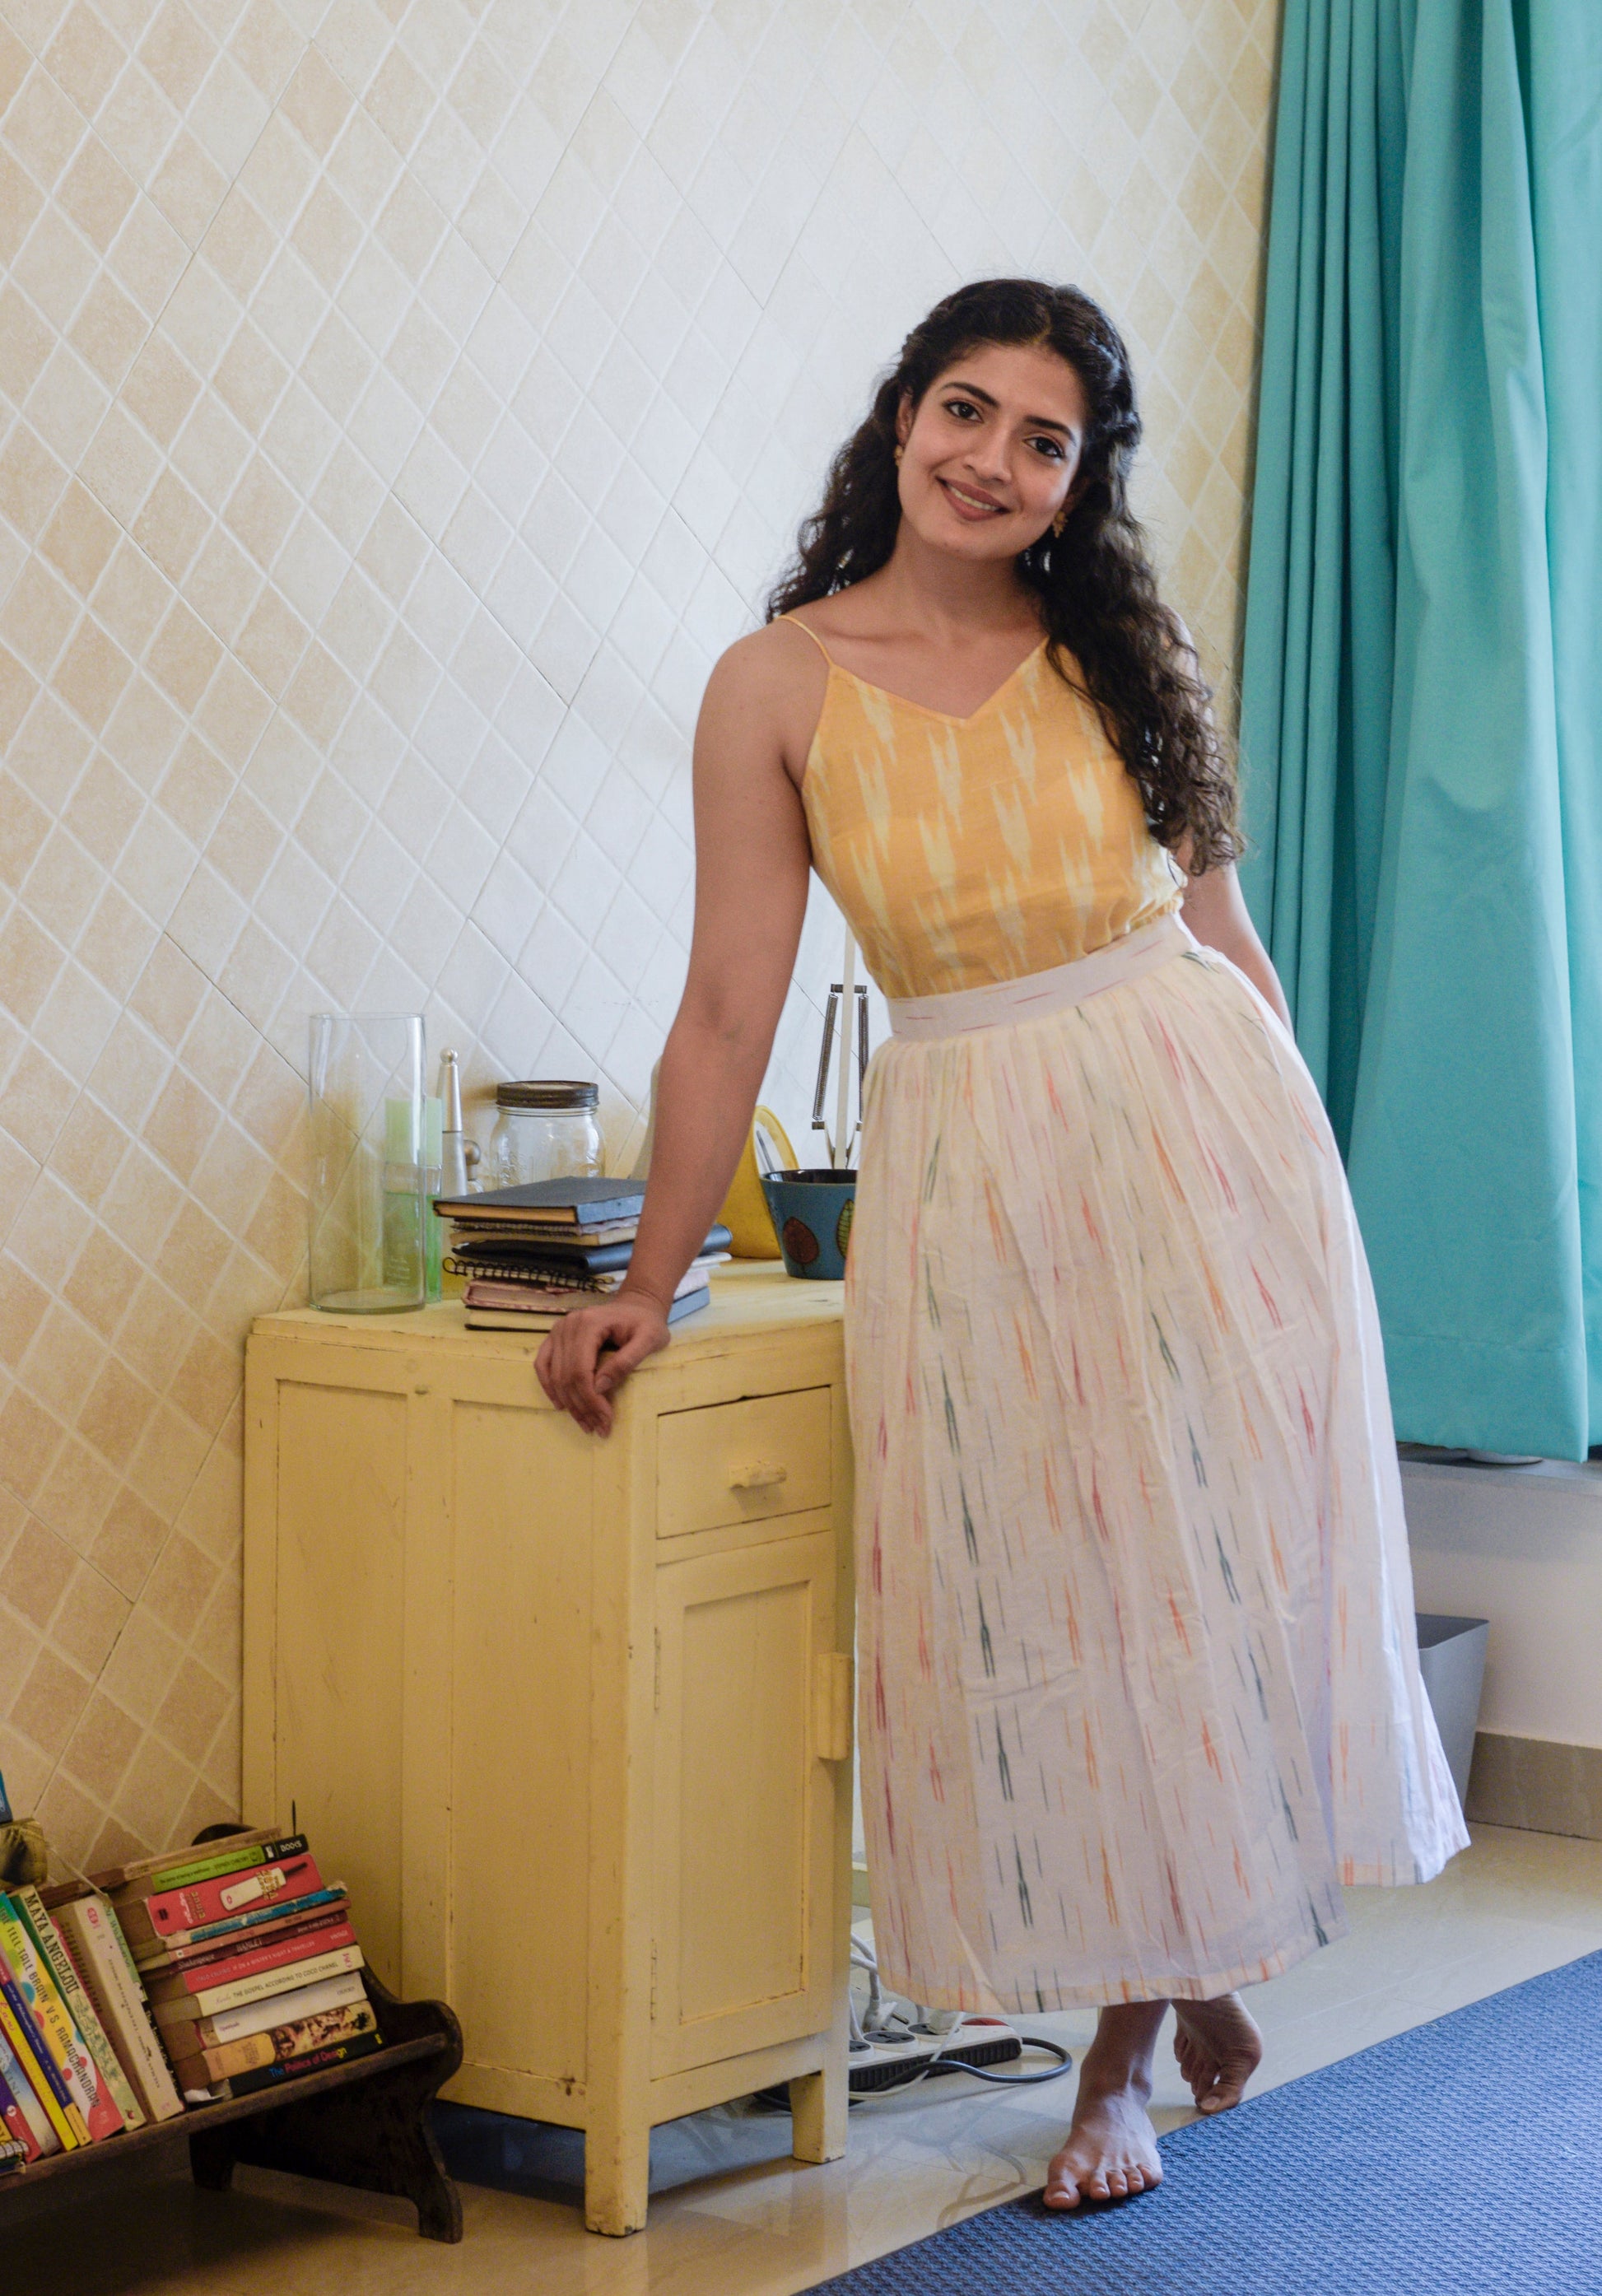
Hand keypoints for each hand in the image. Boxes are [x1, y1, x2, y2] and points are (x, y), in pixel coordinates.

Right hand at [535, 1293, 671, 1435]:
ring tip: (585, 1424)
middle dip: (582, 1407)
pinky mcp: (555, 1336)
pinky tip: (561, 1404)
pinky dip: (549, 1386)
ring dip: (568, 1403)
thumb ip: (626, 1361)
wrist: (637, 1306)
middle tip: (598, 1428)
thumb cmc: (647, 1323)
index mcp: (589, 1324)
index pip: (581, 1371)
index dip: (591, 1399)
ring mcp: (558, 1330)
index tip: (606, 1420)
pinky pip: (543, 1364)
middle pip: (567, 1376)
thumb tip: (600, 1387)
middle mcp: (568, 1325)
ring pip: (554, 1375)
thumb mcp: (649, 1340)